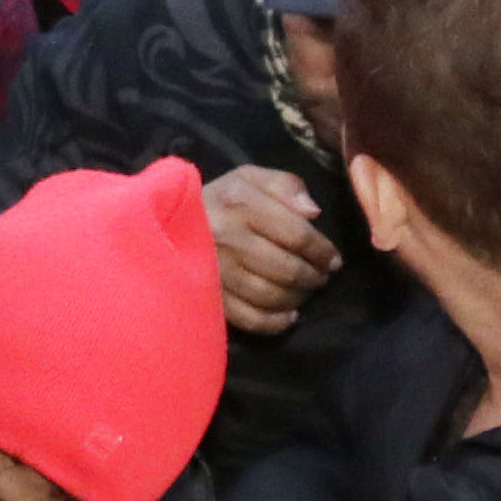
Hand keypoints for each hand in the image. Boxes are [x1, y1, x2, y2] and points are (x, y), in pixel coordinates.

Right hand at [203, 165, 333, 333]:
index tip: (334, 259)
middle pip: (287, 268)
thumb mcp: (250, 178)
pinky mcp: (209, 297)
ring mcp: (216, 271)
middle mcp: (227, 238)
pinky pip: (249, 318)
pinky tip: (289, 316)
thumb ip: (285, 186)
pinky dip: (275, 322)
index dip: (322, 251)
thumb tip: (313, 214)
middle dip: (314, 276)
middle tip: (322, 276)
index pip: (297, 235)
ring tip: (306, 291)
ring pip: (271, 295)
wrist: (167, 222)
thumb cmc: (220, 199)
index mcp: (240, 204)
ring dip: (299, 298)